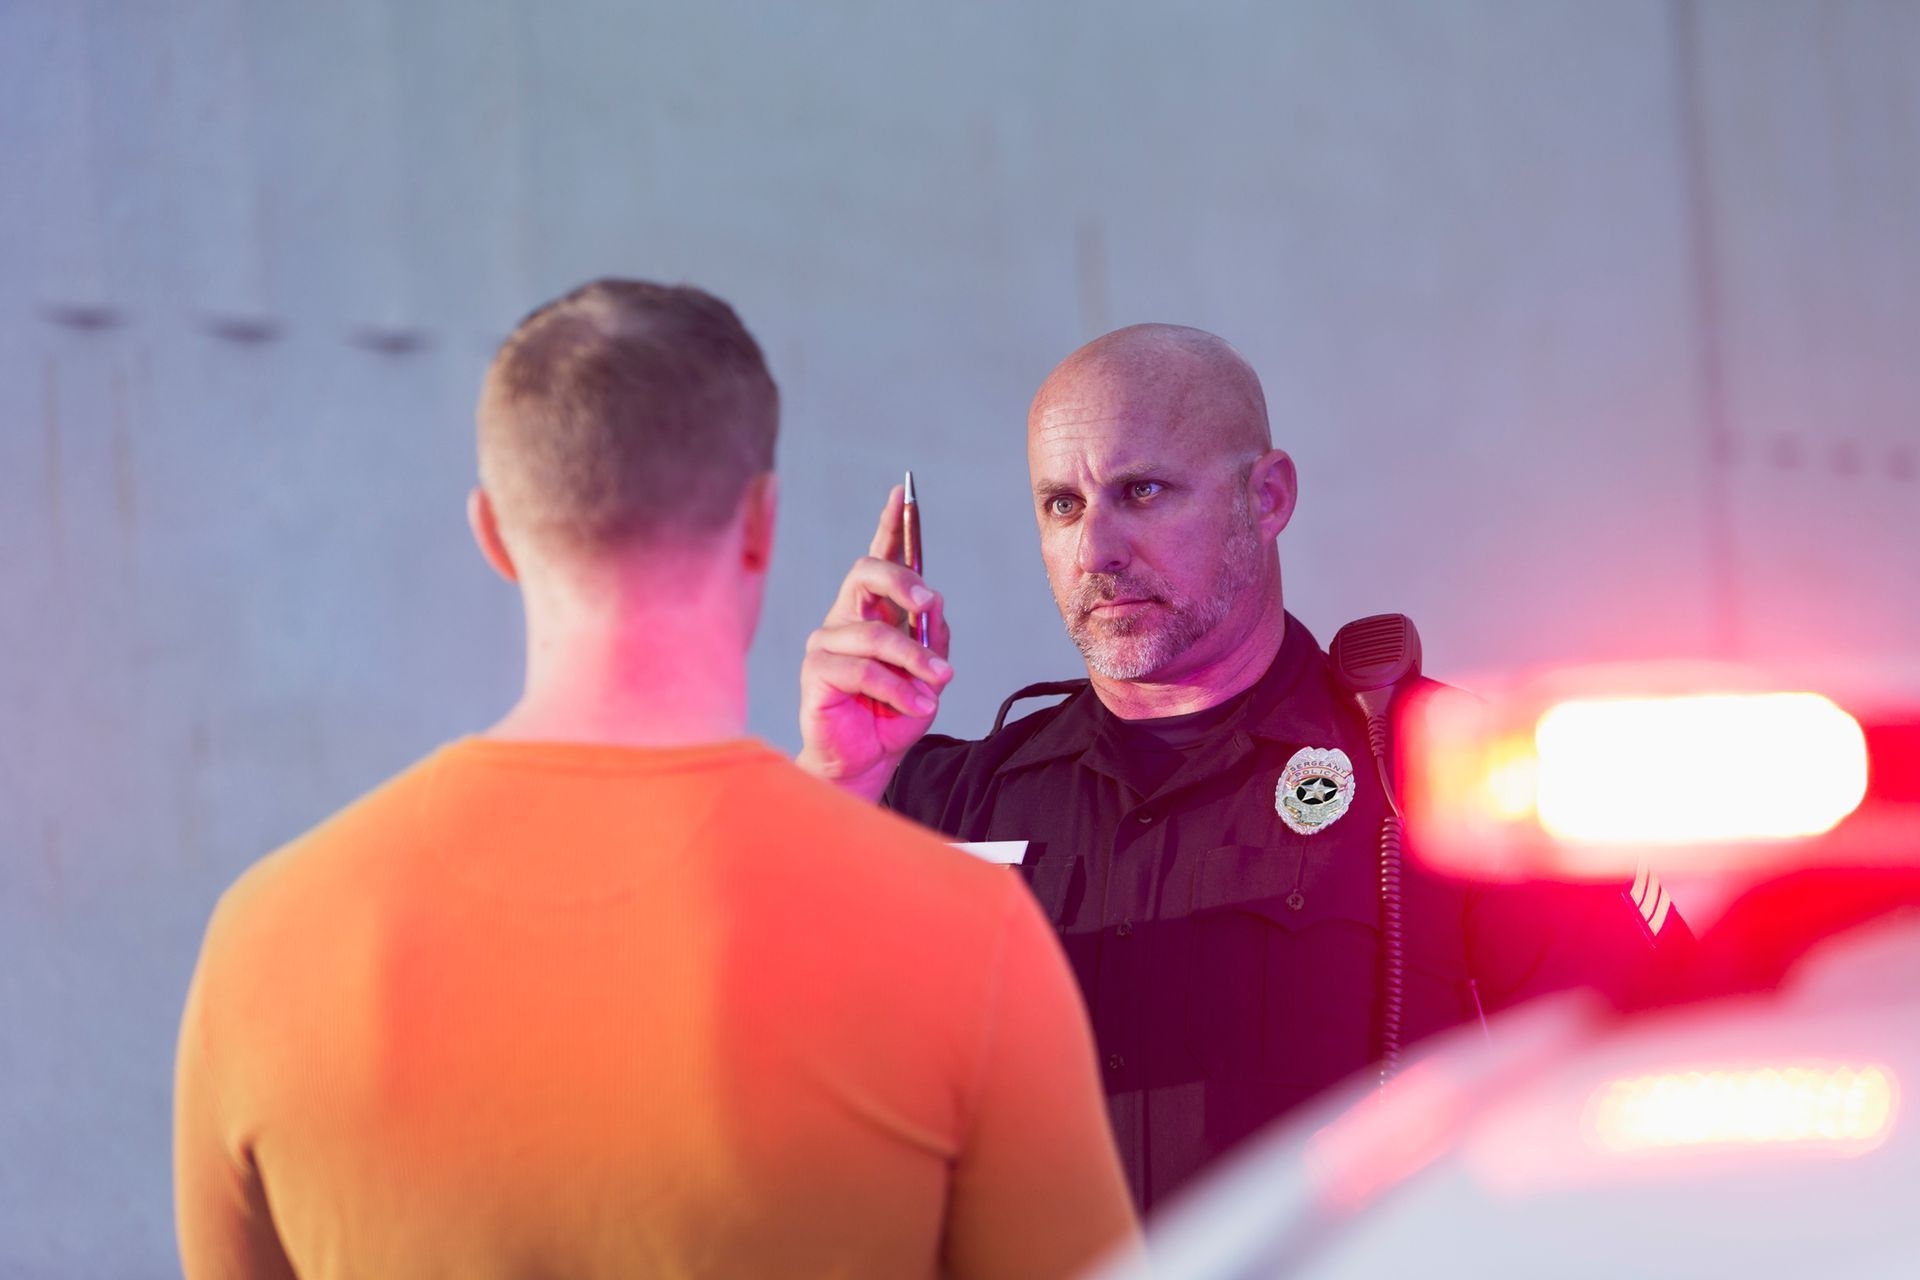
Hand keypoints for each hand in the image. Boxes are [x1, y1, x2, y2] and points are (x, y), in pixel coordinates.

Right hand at [797, 484, 953, 801]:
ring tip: (939, 683)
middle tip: (927, 605)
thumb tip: (933, 600)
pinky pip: (864, 671)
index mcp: (872, 610)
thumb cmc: (894, 716)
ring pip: (876, 633)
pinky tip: (918, 705)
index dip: (890, 525)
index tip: (902, 493)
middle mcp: (845, 617)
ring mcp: (827, 642)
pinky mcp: (816, 672)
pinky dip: (898, 689)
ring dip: (915, 659)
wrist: (867, 764)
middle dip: (902, 580)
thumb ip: (932, 636)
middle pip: (866, 573)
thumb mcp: (928, 673)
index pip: (880, 558)